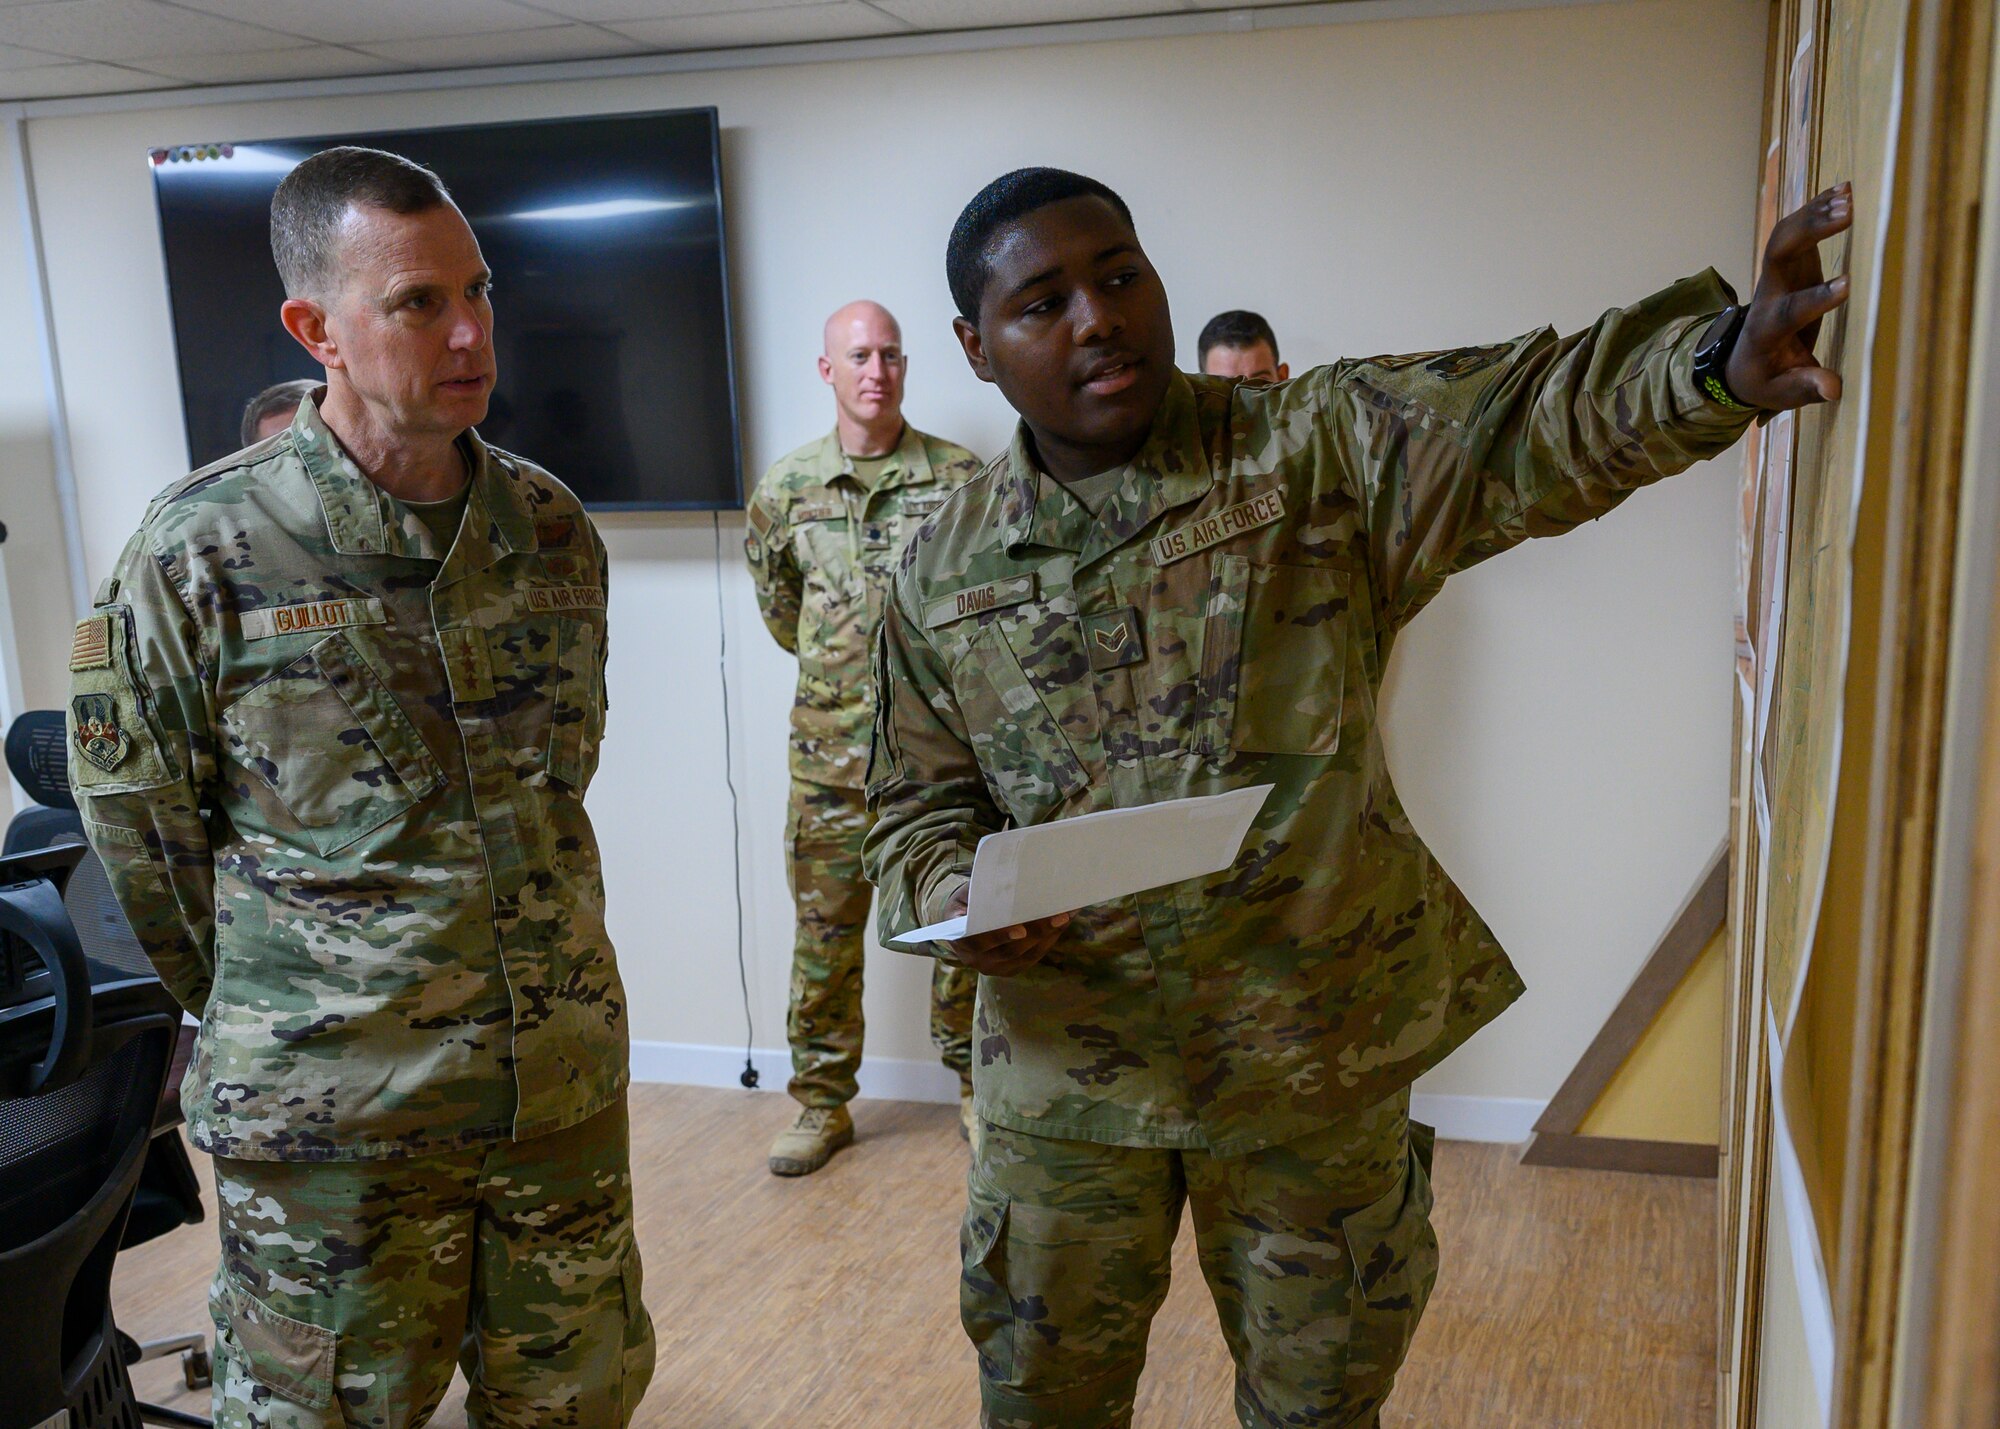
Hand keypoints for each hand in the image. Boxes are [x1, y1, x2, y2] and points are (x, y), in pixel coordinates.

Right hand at [940, 889, 1069, 975]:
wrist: (961, 924)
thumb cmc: (967, 902)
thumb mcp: (968, 893)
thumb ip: (985, 891)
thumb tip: (1015, 876)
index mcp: (958, 937)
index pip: (977, 941)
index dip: (999, 937)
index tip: (1021, 930)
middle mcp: (974, 959)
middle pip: (1009, 951)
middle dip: (1037, 932)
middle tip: (1059, 916)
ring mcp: (993, 967)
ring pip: (1025, 955)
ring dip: (1049, 936)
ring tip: (1066, 916)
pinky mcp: (1010, 969)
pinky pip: (1032, 957)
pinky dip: (1049, 940)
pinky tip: (1061, 923)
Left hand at [1726, 182, 1853, 409]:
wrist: (1742, 362)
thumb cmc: (1766, 380)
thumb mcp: (1781, 393)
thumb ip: (1805, 388)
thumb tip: (1833, 389)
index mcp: (1767, 330)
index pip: (1789, 310)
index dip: (1815, 297)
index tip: (1847, 285)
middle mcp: (1768, 296)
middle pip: (1778, 255)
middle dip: (1809, 232)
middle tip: (1847, 215)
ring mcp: (1775, 277)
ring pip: (1785, 236)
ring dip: (1814, 213)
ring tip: (1849, 196)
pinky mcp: (1787, 265)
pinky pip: (1796, 230)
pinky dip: (1817, 208)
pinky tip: (1844, 189)